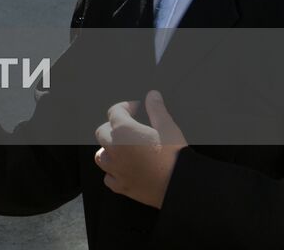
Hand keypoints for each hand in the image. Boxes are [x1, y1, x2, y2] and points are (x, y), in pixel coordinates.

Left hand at [93, 91, 186, 208]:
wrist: (182, 187)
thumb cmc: (176, 157)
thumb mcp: (168, 128)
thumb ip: (157, 109)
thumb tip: (152, 95)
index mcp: (123, 132)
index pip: (114, 112)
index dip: (125, 107)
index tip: (134, 108)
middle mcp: (114, 150)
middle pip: (102, 132)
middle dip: (113, 127)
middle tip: (128, 128)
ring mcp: (116, 170)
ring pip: (101, 156)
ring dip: (109, 150)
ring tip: (122, 148)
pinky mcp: (122, 187)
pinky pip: (109, 178)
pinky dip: (113, 173)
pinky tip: (124, 170)